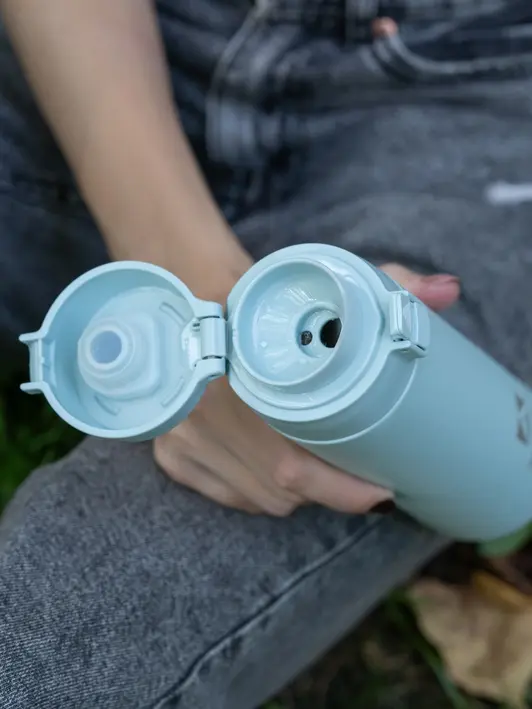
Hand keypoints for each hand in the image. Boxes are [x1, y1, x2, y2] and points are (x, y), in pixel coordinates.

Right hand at [154, 265, 458, 515]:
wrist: (191, 294)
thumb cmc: (263, 296)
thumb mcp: (325, 284)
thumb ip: (387, 283)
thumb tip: (448, 292)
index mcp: (238, 378)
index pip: (292, 465)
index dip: (340, 488)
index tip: (380, 489)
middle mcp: (201, 417)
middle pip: (279, 490)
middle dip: (327, 490)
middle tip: (358, 473)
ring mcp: (180, 439)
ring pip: (256, 498)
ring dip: (293, 492)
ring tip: (317, 463)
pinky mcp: (168, 452)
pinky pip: (228, 495)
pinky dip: (257, 490)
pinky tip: (272, 465)